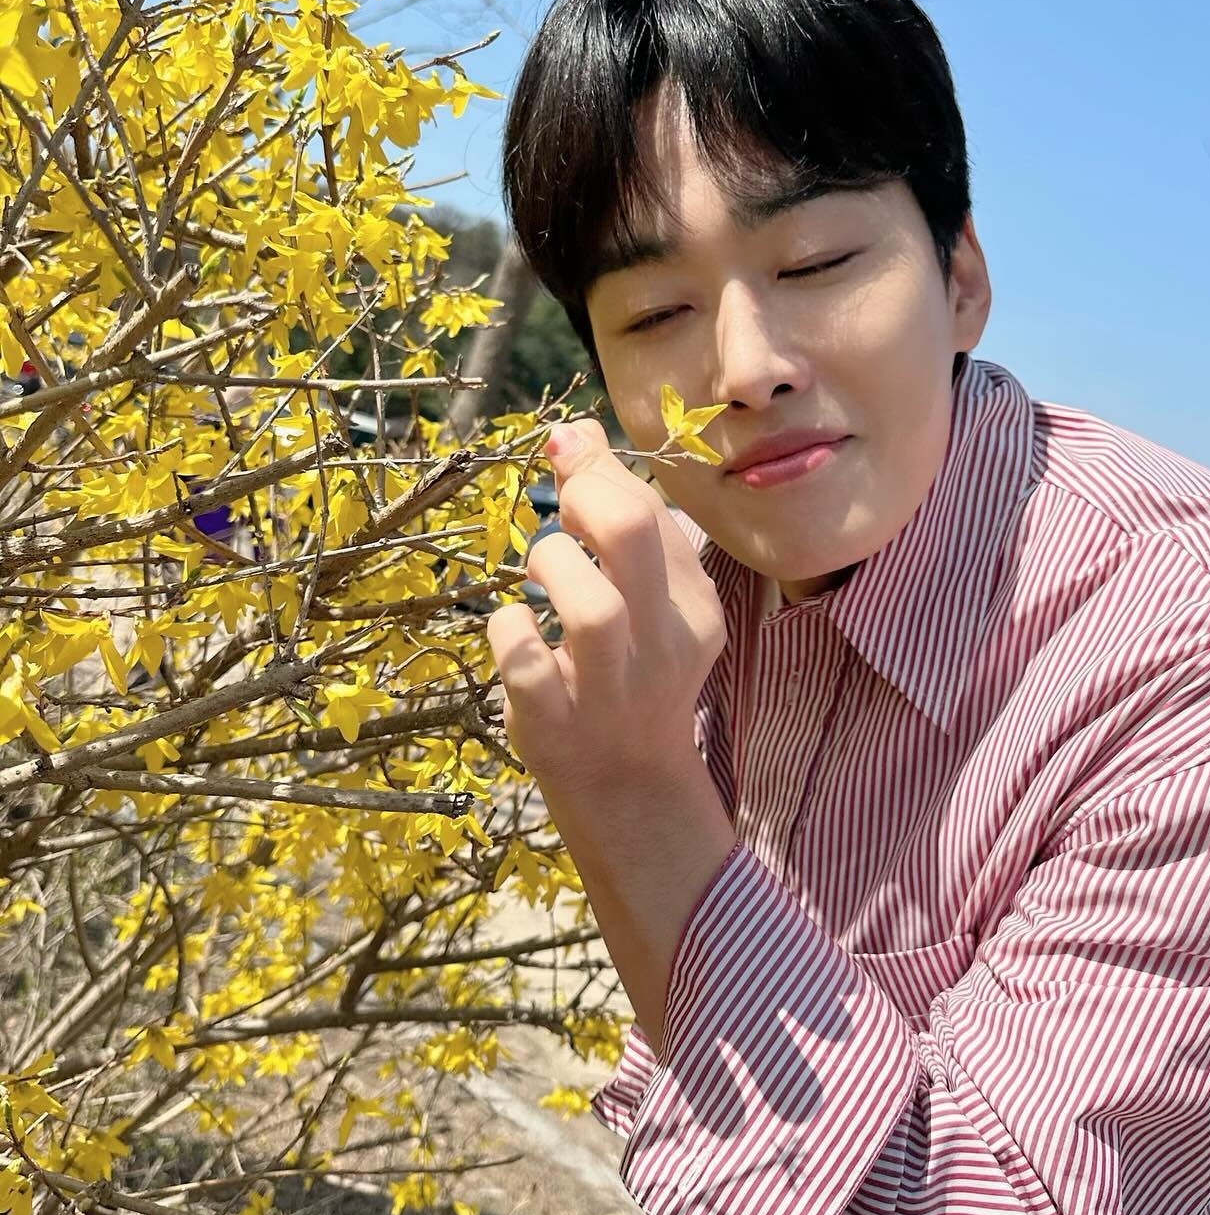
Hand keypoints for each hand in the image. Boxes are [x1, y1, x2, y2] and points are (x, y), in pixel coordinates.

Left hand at [485, 419, 726, 799]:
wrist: (627, 781)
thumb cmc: (630, 668)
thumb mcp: (646, 594)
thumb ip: (618, 514)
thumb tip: (573, 432)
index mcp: (694, 606)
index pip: (654, 511)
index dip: (598, 474)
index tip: (569, 476)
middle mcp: (663, 647)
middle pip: (634, 537)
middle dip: (583, 498)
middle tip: (560, 512)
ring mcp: (612, 691)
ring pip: (590, 608)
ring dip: (550, 567)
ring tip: (539, 576)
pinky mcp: (557, 725)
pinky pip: (525, 662)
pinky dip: (509, 630)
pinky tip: (515, 627)